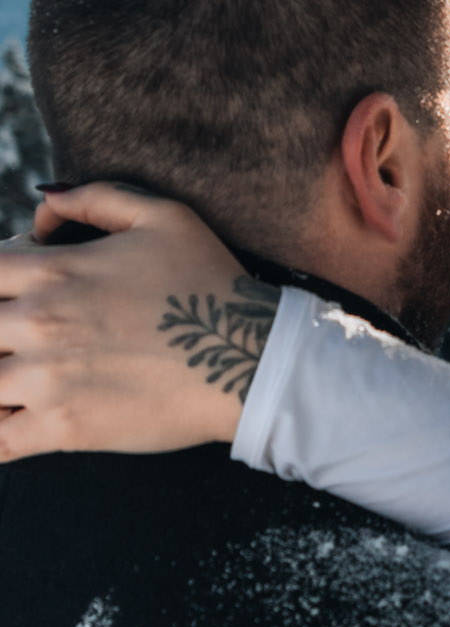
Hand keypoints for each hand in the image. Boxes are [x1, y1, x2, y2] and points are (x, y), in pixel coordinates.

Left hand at [0, 184, 278, 458]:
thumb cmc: (211, 284)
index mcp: (53, 271)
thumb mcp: (164, 216)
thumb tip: (44, 204)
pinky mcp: (64, 429)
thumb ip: (96, 196)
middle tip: (25, 342)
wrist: (249, 360)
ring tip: (22, 382)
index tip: (19, 292)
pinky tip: (14, 423)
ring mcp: (47, 380)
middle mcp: (39, 323)